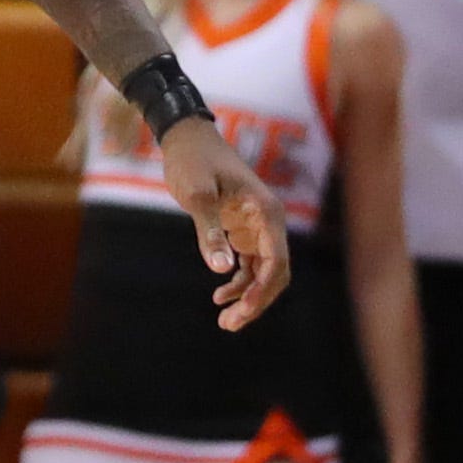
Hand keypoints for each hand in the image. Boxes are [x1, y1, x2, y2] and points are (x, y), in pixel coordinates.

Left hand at [160, 116, 289, 330]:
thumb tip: (221, 268)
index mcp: (266, 212)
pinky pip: (250, 264)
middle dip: (257, 301)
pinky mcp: (243, 230)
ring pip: (263, 272)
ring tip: (225, 320)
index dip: (263, 289)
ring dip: (248, 297)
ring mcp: (257, 227)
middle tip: (229, 324)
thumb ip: (209, 231)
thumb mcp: (197, 194)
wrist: (187, 138)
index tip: (242, 309)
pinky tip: (220, 295)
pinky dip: (239, 282)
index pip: (276, 260)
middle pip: (275, 273)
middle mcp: (268, 221)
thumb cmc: (192, 161)